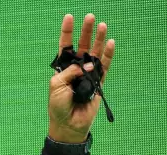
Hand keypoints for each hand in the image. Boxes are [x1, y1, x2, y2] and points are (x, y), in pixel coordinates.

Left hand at [48, 13, 115, 142]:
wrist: (68, 125)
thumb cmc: (58, 107)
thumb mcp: (56, 86)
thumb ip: (69, 72)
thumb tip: (87, 64)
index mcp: (63, 68)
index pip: (65, 47)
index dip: (67, 32)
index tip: (69, 17)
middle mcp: (77, 69)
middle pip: (82, 46)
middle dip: (86, 31)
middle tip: (90, 17)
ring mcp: (89, 75)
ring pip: (95, 53)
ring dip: (99, 39)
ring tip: (102, 25)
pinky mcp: (99, 83)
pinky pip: (105, 67)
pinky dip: (108, 55)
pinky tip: (111, 43)